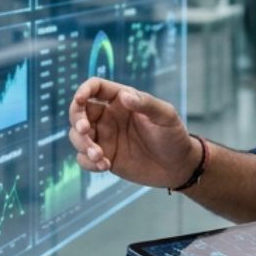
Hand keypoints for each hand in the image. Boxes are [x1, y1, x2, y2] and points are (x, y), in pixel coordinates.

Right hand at [68, 77, 196, 189]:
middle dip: (77, 120)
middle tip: (86, 131)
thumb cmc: (174, 136)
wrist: (178, 167)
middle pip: (79, 112)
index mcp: (121, 100)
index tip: (80, 100)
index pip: (95, 88)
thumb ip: (146, 104)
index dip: (84, 90)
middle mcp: (109, 117)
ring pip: (78, 136)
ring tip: (100, 156)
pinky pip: (84, 158)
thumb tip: (124, 95)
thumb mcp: (166, 116)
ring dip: (82, 145)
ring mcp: (105, 137)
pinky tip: (105, 166)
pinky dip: (88, 162)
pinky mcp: (105, 157)